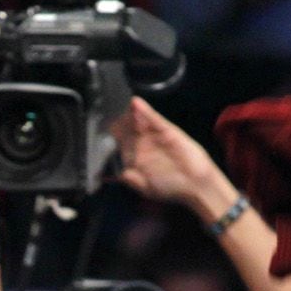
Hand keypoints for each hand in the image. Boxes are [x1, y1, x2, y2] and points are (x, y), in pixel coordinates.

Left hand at [112, 98, 229, 216]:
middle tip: (101, 109)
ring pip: (137, 121)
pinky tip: (135, 104)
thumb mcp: (144, 187)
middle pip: (125, 129)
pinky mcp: (167, 131)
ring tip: (115, 102)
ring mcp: (154, 136)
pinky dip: (144, 111)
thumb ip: (128, 179)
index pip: (117, 143)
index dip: (107, 136)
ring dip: (126, 113)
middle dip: (114, 120)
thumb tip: (109, 174)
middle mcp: (143, 144)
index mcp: (134, 157)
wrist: (196, 186)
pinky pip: (154, 119)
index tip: (94, 128)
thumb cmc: (171, 188)